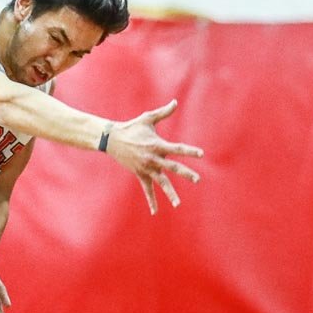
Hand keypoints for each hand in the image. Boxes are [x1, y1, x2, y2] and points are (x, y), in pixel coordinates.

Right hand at [105, 99, 203, 214]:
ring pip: (160, 182)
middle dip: (185, 173)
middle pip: (172, 167)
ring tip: (178, 204)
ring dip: (170, 193)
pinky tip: (155, 211)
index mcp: (157, 144)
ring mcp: (146, 168)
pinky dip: (151, 200)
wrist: (111, 139)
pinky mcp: (139, 174)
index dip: (189, 151)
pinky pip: (147, 189)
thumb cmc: (132, 127)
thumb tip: (175, 101)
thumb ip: (164, 112)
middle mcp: (153, 158)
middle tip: (197, 179)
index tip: (200, 154)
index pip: (177, 149)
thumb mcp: (147, 118)